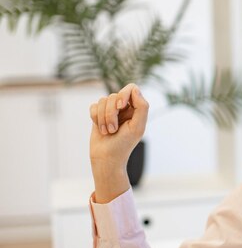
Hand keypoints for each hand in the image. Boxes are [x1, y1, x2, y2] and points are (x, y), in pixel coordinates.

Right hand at [88, 84, 148, 199]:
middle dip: (111, 113)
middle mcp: (124, 108)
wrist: (106, 158)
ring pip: (102, 100)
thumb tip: (135, 89)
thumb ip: (141, 107)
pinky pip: (93, 106)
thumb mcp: (137, 127)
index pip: (131, 88)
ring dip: (103, 118)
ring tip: (107, 132)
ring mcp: (110, 111)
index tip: (121, 106)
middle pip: (114, 95)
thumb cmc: (124, 145)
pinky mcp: (98, 115)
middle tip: (113, 129)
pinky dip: (95, 118)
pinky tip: (100, 129)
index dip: (123, 94)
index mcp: (136, 109)